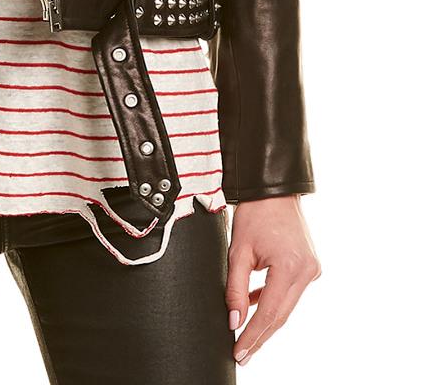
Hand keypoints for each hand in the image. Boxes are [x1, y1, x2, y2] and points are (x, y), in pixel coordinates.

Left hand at [225, 194, 320, 365]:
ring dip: (265, 318)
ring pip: (285, 306)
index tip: (239, 352)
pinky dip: (272, 300)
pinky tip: (253, 304)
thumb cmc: (255, 214)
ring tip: (244, 335)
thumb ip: (234, 288)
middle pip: (280, 314)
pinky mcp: (310, 267)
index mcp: (290, 267)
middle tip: (242, 354)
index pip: (269, 313)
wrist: (274, 191)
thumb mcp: (238, 251)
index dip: (252, 336)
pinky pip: (289, 292)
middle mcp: (306, 271)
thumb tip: (234, 321)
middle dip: (260, 335)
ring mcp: (312, 270)